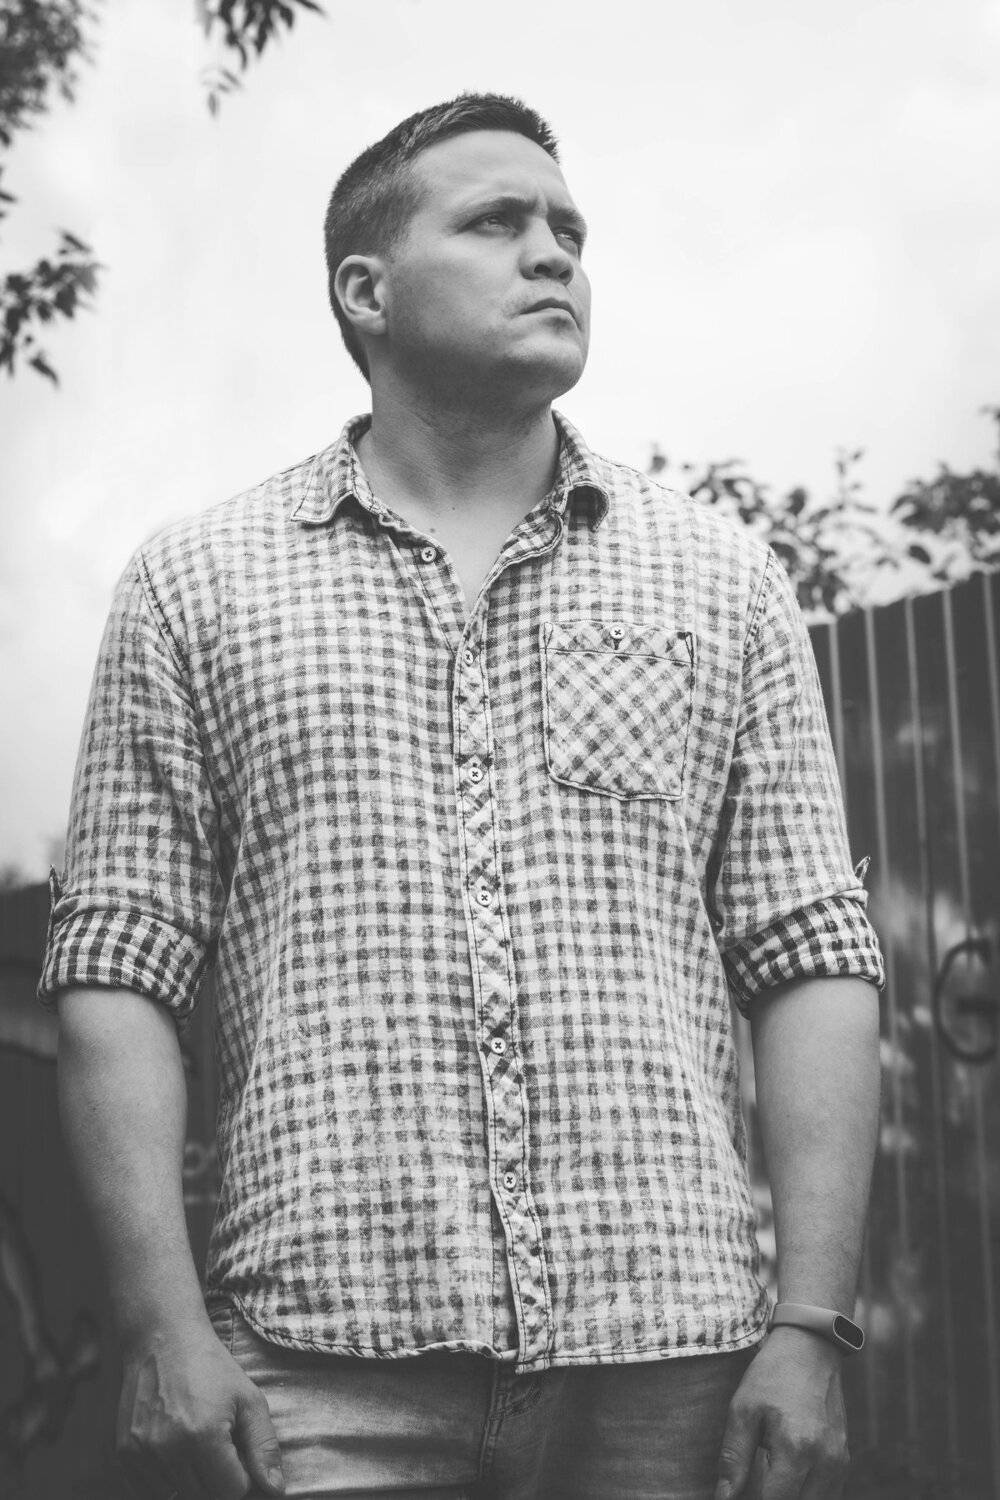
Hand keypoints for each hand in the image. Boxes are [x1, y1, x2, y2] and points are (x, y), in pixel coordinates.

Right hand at [116, 1318, 284, 1498]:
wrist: (163, 1340)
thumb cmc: (211, 1368)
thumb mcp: (249, 1399)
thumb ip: (264, 1448)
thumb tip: (275, 1492)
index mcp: (203, 1435)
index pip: (230, 1492)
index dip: (241, 1478)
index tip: (239, 1454)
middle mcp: (168, 1448)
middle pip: (203, 1497)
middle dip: (217, 1480)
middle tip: (219, 1447)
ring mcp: (141, 1453)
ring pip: (176, 1496)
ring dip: (191, 1481)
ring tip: (196, 1445)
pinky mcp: (124, 1454)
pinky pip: (150, 1492)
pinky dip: (166, 1480)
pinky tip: (175, 1451)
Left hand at [715, 1329, 849, 1499]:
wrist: (810, 1347)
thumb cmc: (773, 1375)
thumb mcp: (743, 1409)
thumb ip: (733, 1458)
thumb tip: (725, 1497)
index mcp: (796, 1448)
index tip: (741, 1496)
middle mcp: (824, 1461)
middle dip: (774, 1498)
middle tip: (755, 1484)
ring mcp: (839, 1461)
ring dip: (792, 1496)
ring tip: (770, 1481)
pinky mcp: (844, 1457)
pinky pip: (828, 1493)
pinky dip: (807, 1493)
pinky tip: (789, 1479)